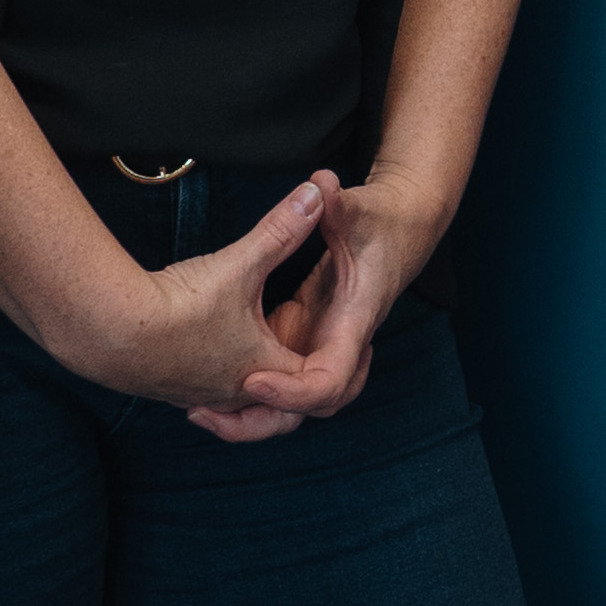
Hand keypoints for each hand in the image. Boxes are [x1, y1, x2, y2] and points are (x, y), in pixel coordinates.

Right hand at [37, 171, 343, 435]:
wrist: (109, 332)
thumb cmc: (177, 306)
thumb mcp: (239, 263)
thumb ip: (281, 229)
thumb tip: (318, 193)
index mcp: (266, 370)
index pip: (318, 381)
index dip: (338, 360)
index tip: (354, 343)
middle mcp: (237, 393)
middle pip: (284, 403)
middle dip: (302, 382)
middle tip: (317, 359)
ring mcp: (202, 394)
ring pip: (244, 401)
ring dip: (259, 381)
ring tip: (267, 357)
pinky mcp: (172, 387)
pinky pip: (212, 393)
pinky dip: (226, 379)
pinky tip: (216, 354)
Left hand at [219, 167, 452, 436]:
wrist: (409, 228)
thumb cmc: (387, 222)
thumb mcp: (360, 211)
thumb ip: (337, 204)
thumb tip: (321, 183)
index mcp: (353, 322)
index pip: (330, 380)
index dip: (293, 390)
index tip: (253, 381)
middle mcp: (338, 342)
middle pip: (306, 408)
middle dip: (257, 422)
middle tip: (202, 412)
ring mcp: (320, 340)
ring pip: (291, 399)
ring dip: (249, 412)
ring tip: (197, 410)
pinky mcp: (304, 331)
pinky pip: (279, 375)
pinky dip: (250, 387)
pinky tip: (207, 383)